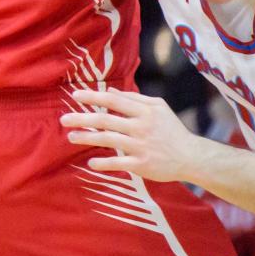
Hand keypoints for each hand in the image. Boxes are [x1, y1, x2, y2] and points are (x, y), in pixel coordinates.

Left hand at [59, 87, 199, 181]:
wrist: (191, 156)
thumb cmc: (171, 129)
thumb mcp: (158, 107)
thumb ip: (134, 98)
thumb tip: (109, 90)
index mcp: (144, 110)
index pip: (113, 99)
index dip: (93, 97)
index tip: (75, 96)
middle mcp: (141, 127)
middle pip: (106, 119)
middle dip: (82, 118)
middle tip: (63, 119)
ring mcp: (141, 146)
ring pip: (108, 140)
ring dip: (87, 138)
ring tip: (70, 138)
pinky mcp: (142, 165)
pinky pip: (119, 163)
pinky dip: (104, 163)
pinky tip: (91, 162)